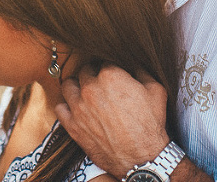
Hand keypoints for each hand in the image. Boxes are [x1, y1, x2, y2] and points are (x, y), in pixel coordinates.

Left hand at [55, 64, 169, 178]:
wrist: (141, 157)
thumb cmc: (149, 124)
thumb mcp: (156, 90)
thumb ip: (142, 71)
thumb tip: (134, 64)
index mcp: (110, 75)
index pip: (104, 60)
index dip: (110, 66)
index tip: (113, 72)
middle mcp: (90, 88)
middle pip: (85, 70)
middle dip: (93, 73)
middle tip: (101, 82)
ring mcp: (78, 107)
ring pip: (68, 85)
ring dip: (77, 86)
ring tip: (85, 91)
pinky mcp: (72, 125)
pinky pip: (60, 108)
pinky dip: (67, 106)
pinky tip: (76, 108)